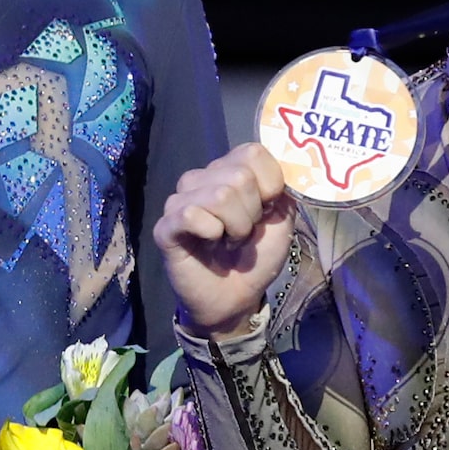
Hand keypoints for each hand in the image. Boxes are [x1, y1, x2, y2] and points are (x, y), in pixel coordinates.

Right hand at [153, 142, 296, 336]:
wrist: (233, 298)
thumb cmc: (255, 257)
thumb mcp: (281, 221)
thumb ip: (282, 191)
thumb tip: (283, 171)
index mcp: (229, 171)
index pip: (252, 152)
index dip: (269, 182)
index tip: (267, 208)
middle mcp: (202, 179)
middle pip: (239, 176)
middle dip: (252, 213)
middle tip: (244, 233)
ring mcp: (180, 201)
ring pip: (218, 196)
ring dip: (235, 227)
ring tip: (228, 240)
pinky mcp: (165, 226)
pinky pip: (192, 215)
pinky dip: (211, 233)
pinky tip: (209, 243)